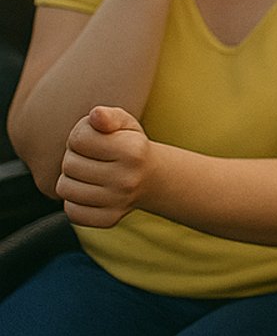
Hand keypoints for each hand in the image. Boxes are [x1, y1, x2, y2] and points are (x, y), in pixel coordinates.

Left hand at [57, 105, 157, 227]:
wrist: (152, 178)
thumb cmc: (130, 145)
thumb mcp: (124, 123)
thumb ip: (108, 116)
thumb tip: (96, 115)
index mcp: (133, 151)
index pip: (79, 139)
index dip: (80, 136)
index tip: (92, 139)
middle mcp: (128, 179)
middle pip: (69, 164)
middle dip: (74, 157)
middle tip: (91, 158)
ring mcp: (119, 202)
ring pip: (65, 189)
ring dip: (71, 179)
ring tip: (88, 174)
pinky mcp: (108, 219)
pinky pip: (71, 212)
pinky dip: (74, 202)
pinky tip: (89, 192)